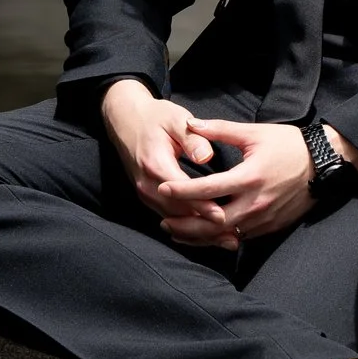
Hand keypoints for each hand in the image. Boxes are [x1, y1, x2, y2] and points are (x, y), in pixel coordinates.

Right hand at [100, 78, 214, 227]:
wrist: (125, 120)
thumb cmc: (155, 117)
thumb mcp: (176, 119)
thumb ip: (192, 138)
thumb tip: (207, 157)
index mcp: (155, 164)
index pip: (181, 192)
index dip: (202, 205)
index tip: (222, 216)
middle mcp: (147, 184)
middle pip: (178, 212)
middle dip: (205, 227)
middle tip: (232, 238)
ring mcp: (145, 192)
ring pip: (174, 219)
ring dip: (199, 232)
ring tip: (227, 241)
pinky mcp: (147, 196)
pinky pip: (169, 216)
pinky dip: (189, 227)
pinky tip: (209, 235)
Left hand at [148, 119, 354, 247]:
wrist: (323, 164)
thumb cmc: (288, 145)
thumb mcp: (255, 133)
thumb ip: (221, 130)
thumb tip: (193, 124)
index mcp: (248, 177)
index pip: (207, 189)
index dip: (182, 190)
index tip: (162, 188)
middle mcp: (254, 203)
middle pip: (212, 222)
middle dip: (185, 224)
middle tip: (164, 221)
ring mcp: (263, 218)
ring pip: (224, 235)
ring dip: (199, 236)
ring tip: (178, 232)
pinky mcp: (270, 226)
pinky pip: (240, 237)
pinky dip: (220, 237)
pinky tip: (206, 234)